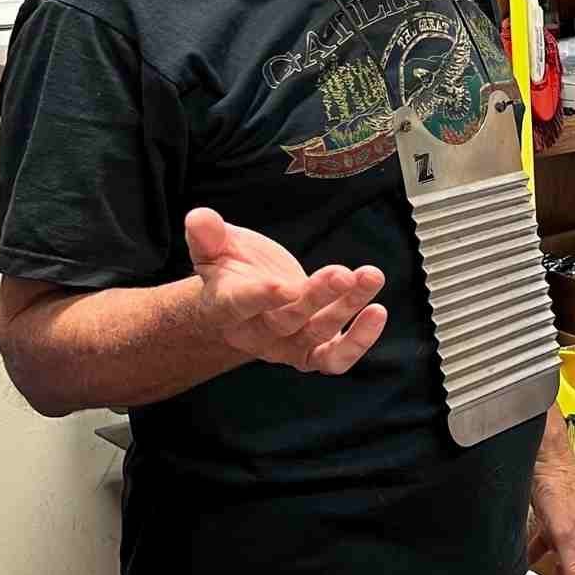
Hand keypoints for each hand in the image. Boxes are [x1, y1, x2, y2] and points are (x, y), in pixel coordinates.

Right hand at [185, 207, 385, 375]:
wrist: (245, 302)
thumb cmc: (230, 271)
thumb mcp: (215, 247)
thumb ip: (206, 234)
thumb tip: (198, 217)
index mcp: (227, 307)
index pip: (241, 306)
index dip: (260, 297)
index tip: (282, 284)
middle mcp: (258, 334)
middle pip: (288, 319)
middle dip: (317, 296)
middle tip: (341, 273)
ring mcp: (287, 345)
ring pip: (319, 333)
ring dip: (348, 306)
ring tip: (370, 276)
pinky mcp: (312, 350)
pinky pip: (335, 357)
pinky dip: (359, 341)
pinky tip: (376, 312)